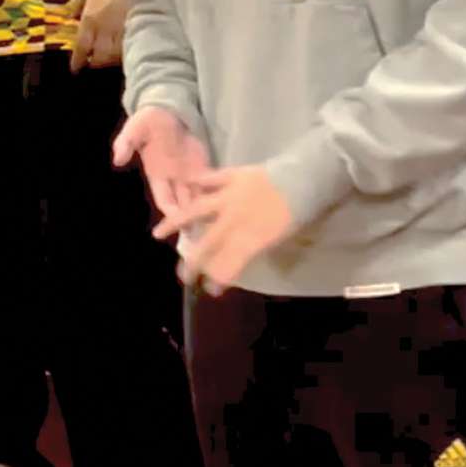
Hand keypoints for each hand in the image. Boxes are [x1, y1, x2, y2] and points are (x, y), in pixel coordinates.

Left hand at [65, 0, 130, 71]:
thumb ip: (76, 4)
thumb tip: (64, 16)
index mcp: (90, 19)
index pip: (81, 47)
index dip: (77, 61)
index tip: (75, 69)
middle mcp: (105, 29)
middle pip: (98, 56)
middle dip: (94, 62)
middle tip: (92, 63)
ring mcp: (123, 32)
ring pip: (114, 56)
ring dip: (110, 61)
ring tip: (108, 60)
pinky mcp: (140, 31)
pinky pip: (131, 49)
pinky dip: (126, 53)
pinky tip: (126, 52)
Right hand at [110, 107, 211, 223]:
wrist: (167, 109)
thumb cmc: (149, 121)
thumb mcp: (135, 129)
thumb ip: (126, 143)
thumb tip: (117, 160)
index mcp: (157, 175)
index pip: (165, 199)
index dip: (171, 211)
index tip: (179, 221)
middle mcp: (174, 179)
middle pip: (184, 205)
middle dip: (193, 220)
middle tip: (205, 233)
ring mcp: (191, 174)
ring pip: (200, 198)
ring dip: (208, 211)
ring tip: (220, 224)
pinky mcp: (204, 165)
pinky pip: (212, 183)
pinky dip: (219, 193)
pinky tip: (230, 201)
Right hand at [155, 166, 294, 294]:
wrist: (307, 178)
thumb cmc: (302, 211)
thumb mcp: (284, 237)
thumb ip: (258, 247)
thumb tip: (240, 258)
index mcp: (250, 237)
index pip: (227, 263)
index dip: (218, 278)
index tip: (211, 290)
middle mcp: (233, 219)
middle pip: (208, 244)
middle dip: (194, 262)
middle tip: (182, 276)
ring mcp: (229, 196)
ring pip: (197, 211)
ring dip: (176, 222)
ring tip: (158, 233)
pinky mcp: (233, 176)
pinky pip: (212, 179)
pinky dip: (199, 182)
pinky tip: (187, 184)